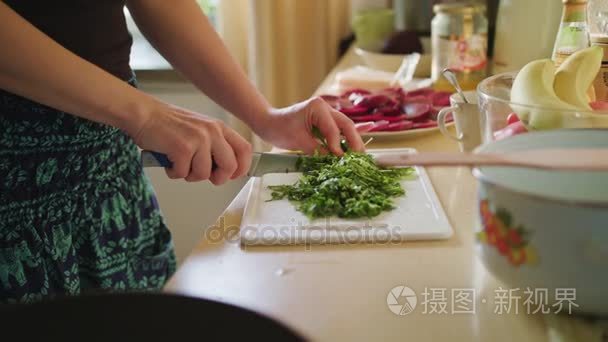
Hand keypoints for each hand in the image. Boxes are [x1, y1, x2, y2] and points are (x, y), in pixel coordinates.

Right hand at [130, 102, 251, 184]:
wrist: (143, 114)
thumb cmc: (168, 124)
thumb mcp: (200, 129)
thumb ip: (215, 145)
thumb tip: (226, 170)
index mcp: (219, 127)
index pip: (245, 149)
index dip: (242, 167)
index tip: (232, 175)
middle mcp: (213, 132)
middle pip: (230, 167)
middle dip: (217, 178)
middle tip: (202, 175)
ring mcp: (198, 139)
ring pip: (204, 174)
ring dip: (189, 175)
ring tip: (179, 162)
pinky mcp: (183, 148)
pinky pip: (183, 174)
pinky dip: (173, 172)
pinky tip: (168, 160)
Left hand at [254, 97, 364, 154]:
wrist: (269, 122)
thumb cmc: (279, 128)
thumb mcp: (297, 140)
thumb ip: (317, 149)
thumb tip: (334, 159)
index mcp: (317, 107)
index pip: (333, 128)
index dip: (337, 144)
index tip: (339, 158)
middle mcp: (325, 108)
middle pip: (346, 125)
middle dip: (354, 141)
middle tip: (359, 157)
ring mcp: (327, 114)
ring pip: (346, 127)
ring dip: (354, 141)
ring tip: (361, 155)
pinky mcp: (326, 122)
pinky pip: (341, 128)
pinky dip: (351, 134)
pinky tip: (370, 128)